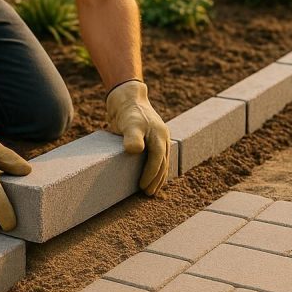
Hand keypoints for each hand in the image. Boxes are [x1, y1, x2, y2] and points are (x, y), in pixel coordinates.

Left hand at [105, 79, 169, 195]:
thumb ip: (132, 136)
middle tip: (147, 194)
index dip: (151, 174)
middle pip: (163, 163)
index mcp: (160, 135)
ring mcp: (159, 138)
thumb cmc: (128, 111)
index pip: (158, 160)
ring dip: (158, 176)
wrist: (127, 98)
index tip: (143, 186)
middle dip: (157, 179)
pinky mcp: (152, 139)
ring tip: (151, 190)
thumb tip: (136, 151)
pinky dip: (156, 169)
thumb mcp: (129, 123)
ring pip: (163, 161)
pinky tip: (150, 176)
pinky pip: (158, 158)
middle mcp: (162, 137)